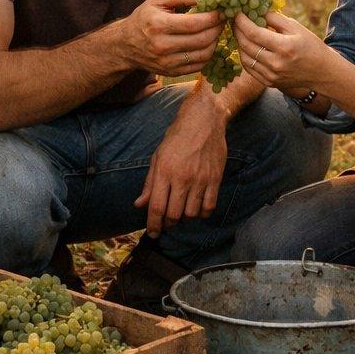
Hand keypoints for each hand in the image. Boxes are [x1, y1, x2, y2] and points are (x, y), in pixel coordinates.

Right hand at [122, 0, 220, 76]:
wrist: (126, 44)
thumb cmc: (145, 17)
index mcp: (158, 24)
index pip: (194, 23)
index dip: (212, 17)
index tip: (221, 10)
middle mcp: (162, 46)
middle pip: (202, 39)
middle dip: (218, 28)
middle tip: (222, 19)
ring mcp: (167, 62)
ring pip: (204, 54)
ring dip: (216, 41)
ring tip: (215, 29)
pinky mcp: (172, 72)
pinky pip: (200, 65)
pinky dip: (209, 53)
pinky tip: (207, 42)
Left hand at [134, 90, 227, 237]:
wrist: (203, 120)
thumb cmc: (177, 137)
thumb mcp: (157, 157)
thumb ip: (149, 183)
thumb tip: (139, 204)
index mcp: (165, 171)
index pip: (157, 208)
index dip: (153, 225)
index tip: (152, 233)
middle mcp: (183, 178)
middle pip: (174, 215)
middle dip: (168, 223)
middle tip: (166, 221)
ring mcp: (201, 179)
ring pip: (192, 214)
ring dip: (184, 218)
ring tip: (181, 212)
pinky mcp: (215, 179)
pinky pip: (209, 207)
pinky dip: (202, 214)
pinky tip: (197, 209)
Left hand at [232, 10, 325, 95]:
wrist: (322, 72)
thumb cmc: (311, 46)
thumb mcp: (296, 27)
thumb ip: (275, 18)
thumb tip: (257, 9)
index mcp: (284, 47)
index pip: (254, 33)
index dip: (242, 22)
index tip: (237, 13)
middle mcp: (275, 63)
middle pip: (246, 45)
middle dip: (238, 30)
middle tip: (235, 20)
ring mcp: (271, 75)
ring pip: (245, 58)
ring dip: (239, 43)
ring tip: (240, 32)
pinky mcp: (269, 82)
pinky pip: (249, 68)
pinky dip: (244, 56)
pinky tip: (246, 46)